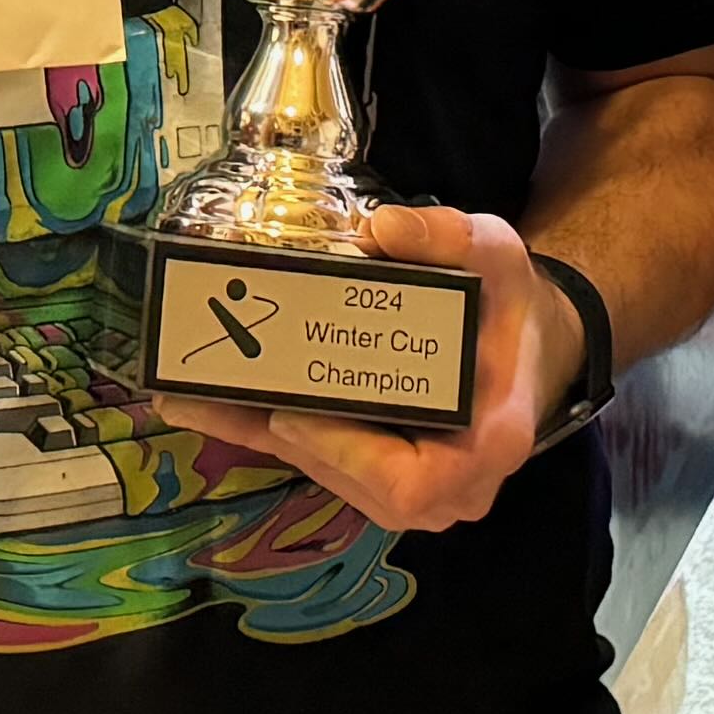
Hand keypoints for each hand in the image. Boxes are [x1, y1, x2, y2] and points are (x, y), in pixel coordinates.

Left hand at [166, 205, 577, 535]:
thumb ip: (451, 238)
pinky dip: (260, 429)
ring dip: (258, 433)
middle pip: (353, 483)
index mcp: (487, 443)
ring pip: (325, 472)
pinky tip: (201, 401)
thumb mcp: (498, 255)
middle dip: (284, 435)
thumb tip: (381, 228)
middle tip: (217, 387)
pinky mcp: (377, 470)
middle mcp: (451, 485)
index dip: (347, 457)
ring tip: (188, 390)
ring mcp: (414, 485)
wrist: (524, 342)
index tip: (296, 412)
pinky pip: (315, 457)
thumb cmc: (510, 306)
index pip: (410, 485)